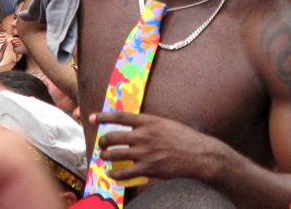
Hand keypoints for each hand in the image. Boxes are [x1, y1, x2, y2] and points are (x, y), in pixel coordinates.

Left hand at [92, 111, 221, 182]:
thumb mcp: (167, 124)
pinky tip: (112, 173)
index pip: (120, 117)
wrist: (199, 155)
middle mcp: (144, 135)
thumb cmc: (185, 138)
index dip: (103, 117)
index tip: (92, 118)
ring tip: (105, 156)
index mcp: (150, 121)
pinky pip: (123, 172)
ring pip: (115, 154)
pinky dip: (114, 173)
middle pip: (113, 136)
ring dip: (106, 156)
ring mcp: (145, 152)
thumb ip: (150, 125)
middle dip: (103, 141)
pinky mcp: (148, 168)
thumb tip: (135, 128)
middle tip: (102, 144)